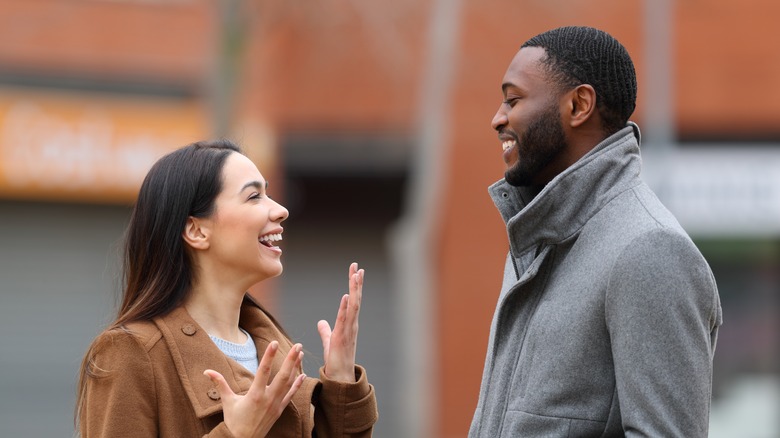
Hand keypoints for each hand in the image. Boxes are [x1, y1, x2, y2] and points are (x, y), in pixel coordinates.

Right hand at [203, 341, 304, 437]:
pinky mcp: (279, 410)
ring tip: (300, 354)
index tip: (275, 343)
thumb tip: (207, 371)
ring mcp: (276, 405)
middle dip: (291, 359)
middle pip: (283, 376)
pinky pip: (291, 395)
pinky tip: (303, 375)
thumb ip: (220, 384)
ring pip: (289, 383)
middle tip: (297, 345)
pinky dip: (297, 385)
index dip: (269, 356)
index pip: (264, 371)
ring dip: (296, 368)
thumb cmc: (234, 422)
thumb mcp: (227, 401)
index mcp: (255, 395)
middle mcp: (268, 399)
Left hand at [317, 262, 363, 382]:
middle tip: (357, 266)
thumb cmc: (336, 361)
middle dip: (356, 282)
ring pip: (354, 305)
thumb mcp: (329, 341)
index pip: (352, 300)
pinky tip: (347, 295)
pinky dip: (347, 307)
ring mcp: (349, 330)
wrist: (340, 377)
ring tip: (356, 274)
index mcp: (349, 323)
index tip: (355, 270)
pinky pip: (345, 319)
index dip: (354, 285)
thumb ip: (326, 331)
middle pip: (355, 298)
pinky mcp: (343, 337)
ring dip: (355, 289)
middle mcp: (352, 324)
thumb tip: (321, 322)